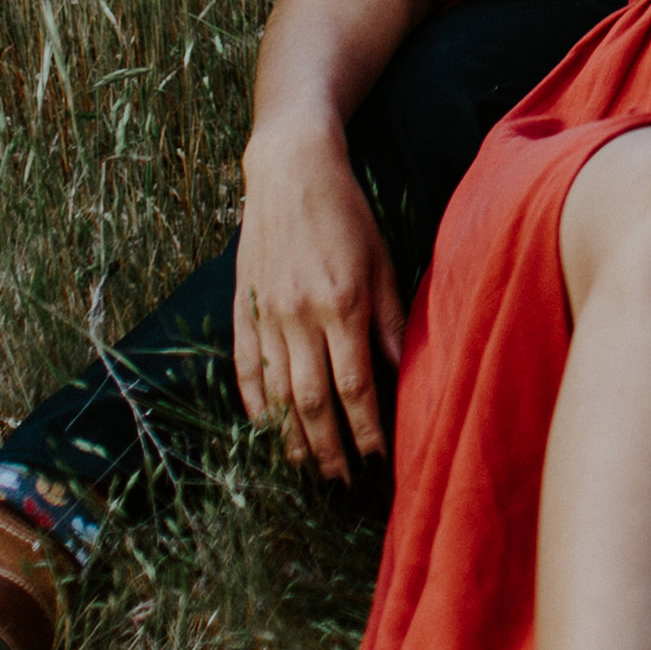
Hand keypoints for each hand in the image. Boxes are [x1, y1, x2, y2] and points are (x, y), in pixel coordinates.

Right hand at [233, 105, 408, 479]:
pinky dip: (255, 401)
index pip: (355, 386)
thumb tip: (407, 371)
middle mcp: (300, 316)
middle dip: (330, 447)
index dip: (366, 429)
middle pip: (313, 401)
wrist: (289, 169)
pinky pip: (246, 365)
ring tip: (308, 467)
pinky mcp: (243, 307)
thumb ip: (391, 319)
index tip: (378, 458)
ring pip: (278, 392)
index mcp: (340, 305)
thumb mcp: (382, 260)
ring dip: (293, 436)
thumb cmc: (346, 212)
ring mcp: (266, 313)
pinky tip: (265, 428)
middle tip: (343, 481)